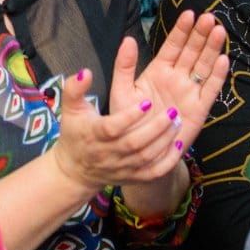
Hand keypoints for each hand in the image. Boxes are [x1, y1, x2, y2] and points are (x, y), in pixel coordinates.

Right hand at [51, 39, 193, 190]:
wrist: (75, 170)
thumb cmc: (75, 133)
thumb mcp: (71, 108)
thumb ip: (75, 88)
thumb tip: (86, 72)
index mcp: (93, 134)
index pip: (112, 127)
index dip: (130, 116)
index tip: (146, 102)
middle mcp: (108, 153)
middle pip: (133, 144)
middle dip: (155, 128)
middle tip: (172, 111)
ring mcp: (121, 167)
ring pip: (146, 157)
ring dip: (164, 141)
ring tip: (178, 122)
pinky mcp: (132, 177)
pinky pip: (152, 173)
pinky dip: (167, 161)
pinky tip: (179, 145)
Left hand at [131, 12, 228, 150]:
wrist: (139, 151)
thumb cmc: (128, 121)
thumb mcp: (121, 91)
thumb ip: (124, 66)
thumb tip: (128, 39)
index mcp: (158, 71)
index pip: (173, 45)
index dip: (182, 30)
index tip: (190, 14)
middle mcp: (177, 78)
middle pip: (192, 51)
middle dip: (200, 34)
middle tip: (209, 18)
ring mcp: (189, 92)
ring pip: (204, 66)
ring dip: (212, 49)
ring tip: (218, 31)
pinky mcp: (199, 108)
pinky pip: (210, 89)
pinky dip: (217, 75)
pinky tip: (223, 60)